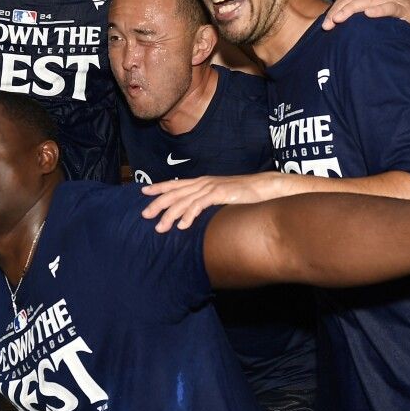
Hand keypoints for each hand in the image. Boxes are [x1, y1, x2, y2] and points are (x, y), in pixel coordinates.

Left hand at [141, 173, 285, 231]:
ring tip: (160, 228)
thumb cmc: (244, 194)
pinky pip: (199, 205)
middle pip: (174, 193)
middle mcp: (203, 183)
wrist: (265, 187)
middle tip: (144, 215)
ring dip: (170, 215)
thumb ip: (208, 201)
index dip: (159, 187)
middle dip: (158, 204)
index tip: (144, 191)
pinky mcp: (220, 194)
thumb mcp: (221, 196)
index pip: (176, 183)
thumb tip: (196, 212)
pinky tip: (182, 226)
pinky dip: (189, 216)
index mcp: (202, 182)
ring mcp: (211, 188)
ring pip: (183, 201)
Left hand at [320, 0, 409, 32]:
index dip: (335, 8)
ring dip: (352, 9)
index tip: (325, 23)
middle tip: (328, 24)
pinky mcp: (402, 7)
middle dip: (339, 10)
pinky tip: (368, 14)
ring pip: (368, 1)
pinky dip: (378, 10)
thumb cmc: (396, 6)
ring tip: (340, 19)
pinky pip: (389, 8)